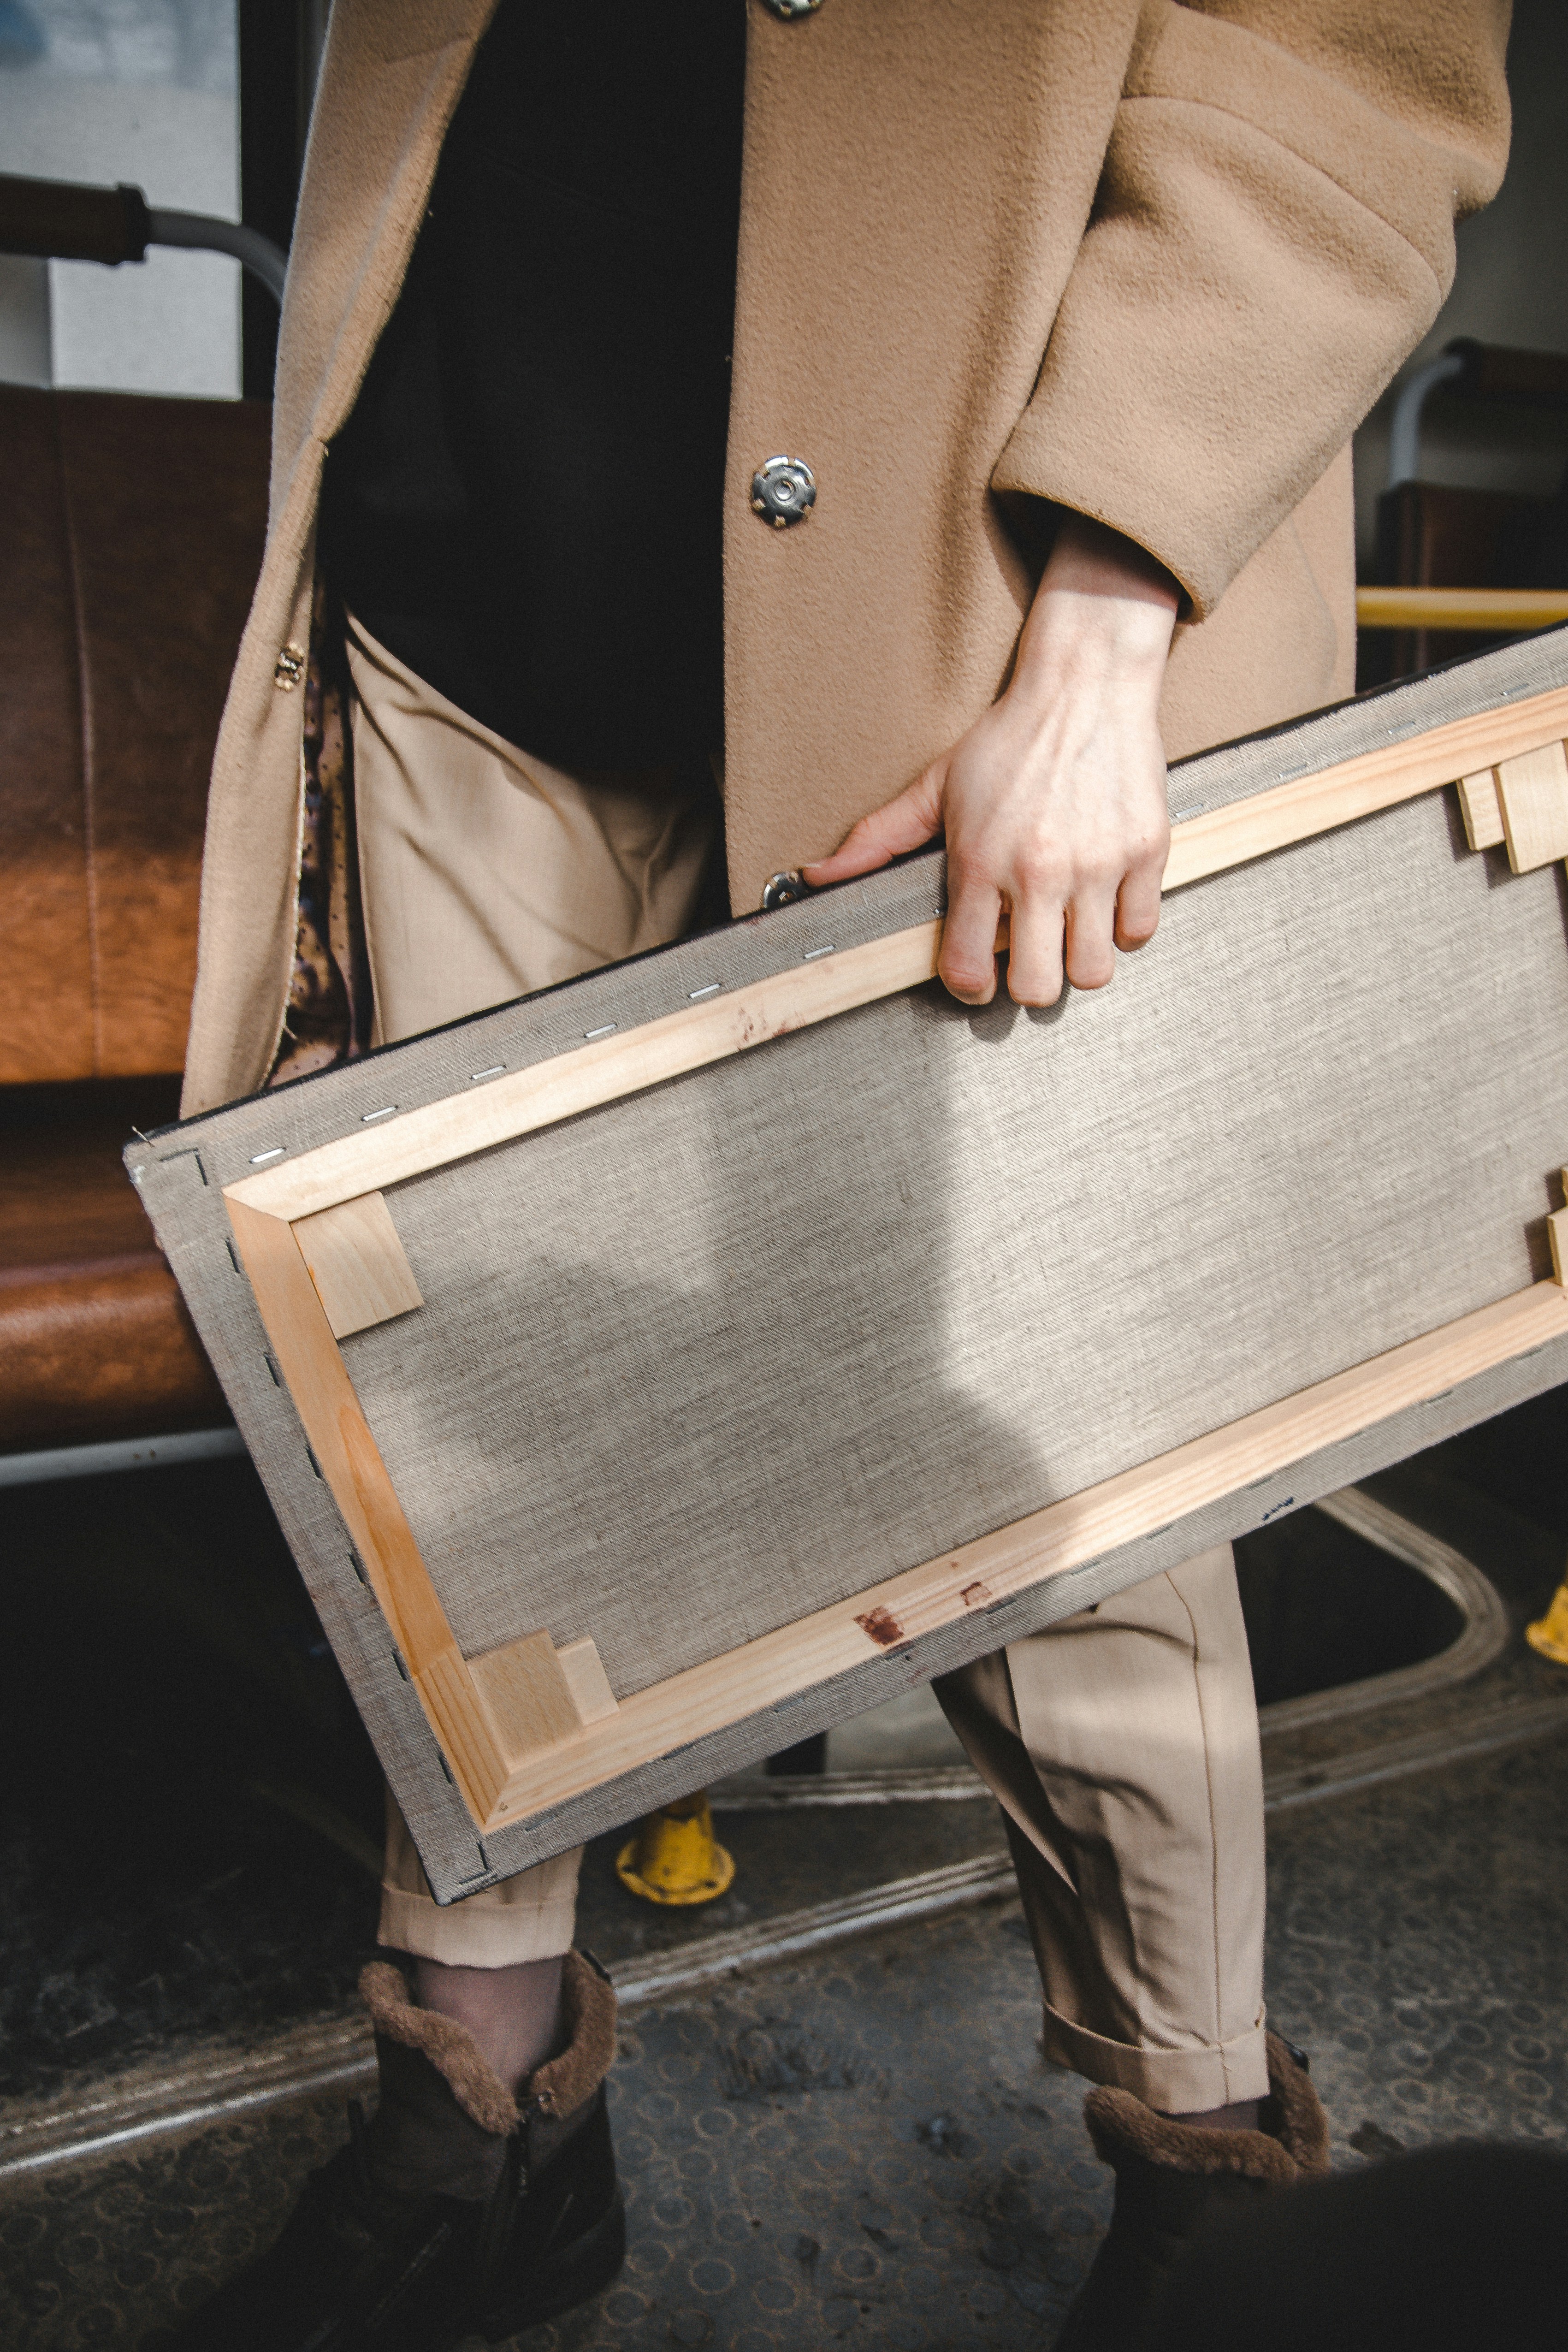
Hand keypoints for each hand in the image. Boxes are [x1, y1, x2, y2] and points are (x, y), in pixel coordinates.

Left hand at [801, 514, 1178, 1005]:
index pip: (966, 968)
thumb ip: (879, 838)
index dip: (968, 986)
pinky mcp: (1145, 853)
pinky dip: (1122, 928)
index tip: (976, 976)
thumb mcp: (936, 787)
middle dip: (1027, 982)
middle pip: (1036, 987)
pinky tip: (1103, 903)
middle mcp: (1040, 870)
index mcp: (981, 861)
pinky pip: (1138, 931)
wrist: (1084, 685)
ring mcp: (1097, 865)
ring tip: (1067, 931)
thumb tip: (817, 875)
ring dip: (1077, 962)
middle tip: (1026, 955)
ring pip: (1092, 971)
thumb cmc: (1009, 739)